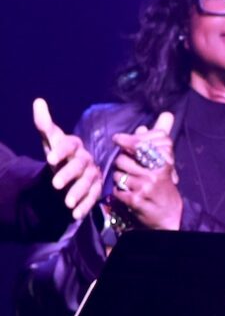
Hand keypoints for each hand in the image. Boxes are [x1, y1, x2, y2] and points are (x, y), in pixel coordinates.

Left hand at [33, 98, 102, 219]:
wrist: (71, 172)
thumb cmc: (59, 155)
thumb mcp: (50, 140)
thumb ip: (44, 124)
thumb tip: (38, 101)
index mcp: (74, 146)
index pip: (70, 144)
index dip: (61, 151)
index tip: (49, 159)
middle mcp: (86, 159)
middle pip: (80, 165)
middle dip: (69, 174)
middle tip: (55, 184)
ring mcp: (93, 175)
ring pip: (88, 183)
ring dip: (78, 193)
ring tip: (67, 204)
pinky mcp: (96, 190)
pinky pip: (93, 197)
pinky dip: (85, 206)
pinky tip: (76, 214)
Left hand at [109, 111, 181, 230]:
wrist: (171, 216)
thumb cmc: (166, 186)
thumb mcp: (167, 162)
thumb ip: (162, 138)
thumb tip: (165, 116)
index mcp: (164, 161)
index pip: (140, 144)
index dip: (127, 140)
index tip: (118, 139)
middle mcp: (155, 173)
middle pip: (123, 158)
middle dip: (122, 163)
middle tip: (129, 168)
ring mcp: (145, 187)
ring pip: (117, 174)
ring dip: (119, 178)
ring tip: (129, 183)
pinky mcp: (136, 200)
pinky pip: (116, 190)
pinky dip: (118, 192)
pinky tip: (128, 194)